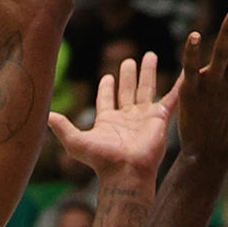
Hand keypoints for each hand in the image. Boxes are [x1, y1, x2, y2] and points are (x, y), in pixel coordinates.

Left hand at [49, 52, 179, 177]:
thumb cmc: (102, 159)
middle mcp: (127, 117)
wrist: (127, 171)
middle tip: (129, 59)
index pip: (107, 99)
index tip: (107, 75)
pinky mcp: (159, 119)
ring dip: (148, 73)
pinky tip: (183, 74)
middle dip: (128, 75)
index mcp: (108, 120)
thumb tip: (44, 115)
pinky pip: (171, 99)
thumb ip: (62, 127)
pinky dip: (178, 86)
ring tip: (149, 55)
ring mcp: (144, 117)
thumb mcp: (76, 142)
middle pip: (128, 90)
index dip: (107, 87)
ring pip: (147, 89)